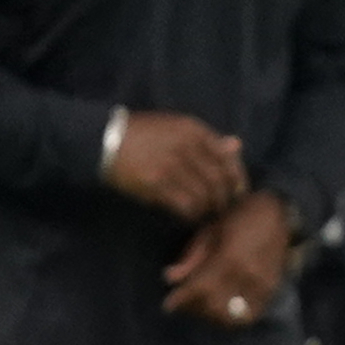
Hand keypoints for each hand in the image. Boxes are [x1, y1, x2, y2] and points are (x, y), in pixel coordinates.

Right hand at [107, 110, 245, 220]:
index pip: (228, 158)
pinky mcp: (157, 183)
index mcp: (194, 130)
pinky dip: (191, 214)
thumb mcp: (176, 128)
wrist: (106, 139)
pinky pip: (185, 205)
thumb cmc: (144, 134)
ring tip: (205, 214)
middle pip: (219, 181)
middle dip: (224, 199)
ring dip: (207, 209)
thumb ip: (207, 139)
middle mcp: (187, 146)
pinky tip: (188, 217)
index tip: (238, 192)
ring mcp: (172, 165)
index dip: (237, 179)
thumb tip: (237, 146)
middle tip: (222, 209)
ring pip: (204, 196)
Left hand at [163, 190, 290, 326]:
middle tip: (184, 303)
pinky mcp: (273, 292)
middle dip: (196, 309)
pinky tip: (223, 306)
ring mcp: (263, 288)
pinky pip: (251, 314)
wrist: (279, 213)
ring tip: (203, 306)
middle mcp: (248, 279)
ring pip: (234, 317)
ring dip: (215, 316)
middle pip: (215, 308)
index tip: (168, 305)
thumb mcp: (209, 230)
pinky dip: (234, 316)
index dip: (181, 299)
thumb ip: (191, 257)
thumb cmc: (239, 216)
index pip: (199, 289)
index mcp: (229, 260)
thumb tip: (169, 278)